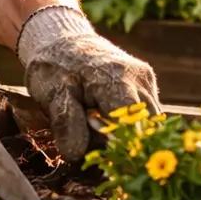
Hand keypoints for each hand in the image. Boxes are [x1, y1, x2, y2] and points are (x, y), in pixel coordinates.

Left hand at [17, 6, 159, 161]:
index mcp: (116, 79)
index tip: (102, 159)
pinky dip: (130, 125)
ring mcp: (146, 81)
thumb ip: (66, 123)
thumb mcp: (52, 95)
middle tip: (93, 137)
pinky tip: (106, 118)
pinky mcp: (147, 85)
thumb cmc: (55, 68)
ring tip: (96, 124)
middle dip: (122, 142)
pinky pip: (146, 115)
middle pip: (144, 128)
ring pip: (149, 124)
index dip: (117, 146)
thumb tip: (77, 154)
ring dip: (127, 133)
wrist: (63, 40)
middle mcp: (139, 79)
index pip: (130, 124)